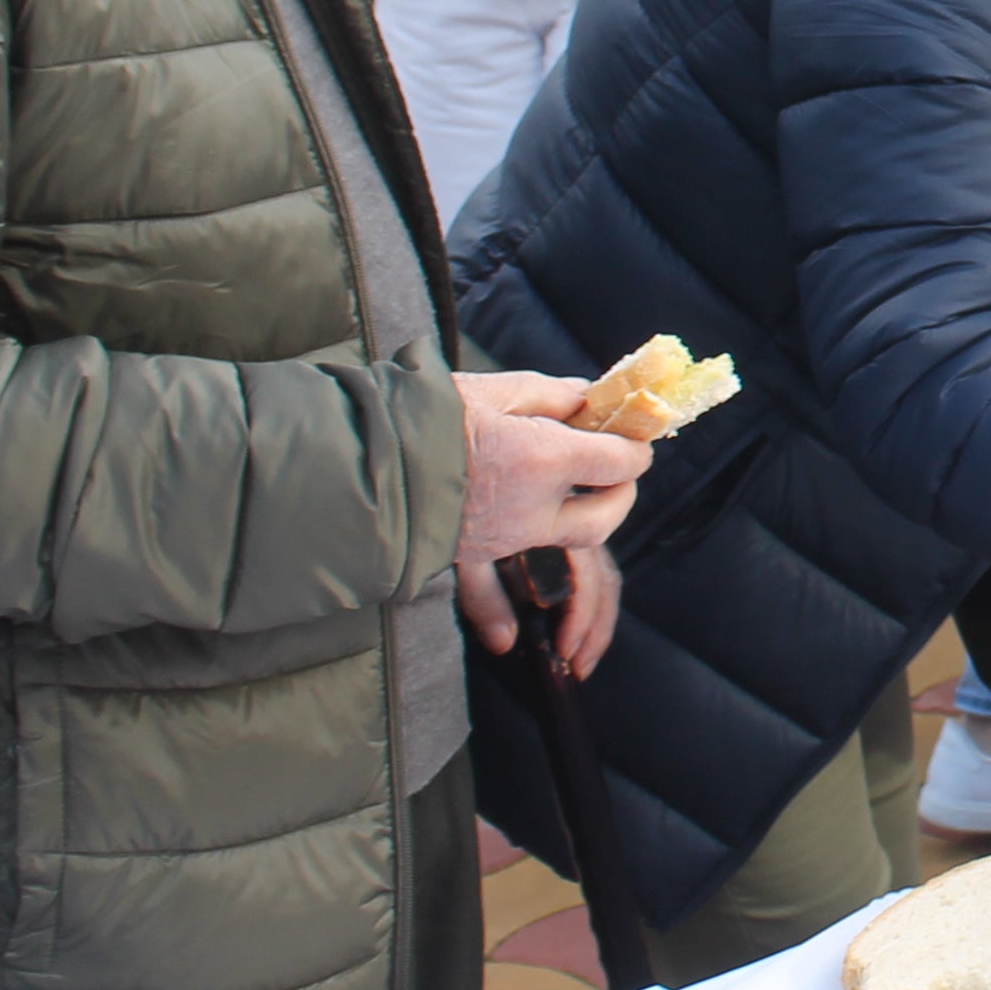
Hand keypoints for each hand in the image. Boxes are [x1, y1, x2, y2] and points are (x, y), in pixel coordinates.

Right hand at [450, 371, 646, 654]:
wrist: (356, 465)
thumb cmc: (422, 417)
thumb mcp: (491, 390)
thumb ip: (547, 396)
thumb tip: (583, 398)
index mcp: (545, 458)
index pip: (618, 460)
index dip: (633, 446)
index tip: (630, 435)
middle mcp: (534, 507)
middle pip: (605, 516)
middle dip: (621, 495)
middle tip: (618, 473)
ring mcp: (505, 538)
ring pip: (572, 545)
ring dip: (587, 524)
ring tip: (584, 500)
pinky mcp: (474, 554)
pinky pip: (510, 574)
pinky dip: (520, 577)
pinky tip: (514, 599)